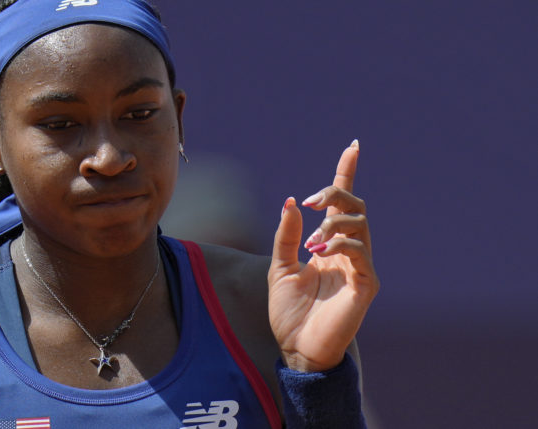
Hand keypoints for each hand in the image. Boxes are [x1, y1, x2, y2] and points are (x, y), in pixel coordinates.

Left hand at [268, 140, 379, 371]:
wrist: (297, 347)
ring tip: (311, 244)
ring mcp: (360, 267)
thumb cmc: (289, 312)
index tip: (352, 147)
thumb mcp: (280, 267)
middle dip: (334, 194)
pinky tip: (320, 253)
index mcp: (329, 245)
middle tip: (310, 203)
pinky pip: (361, 251)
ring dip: (332, 224)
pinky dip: (341, 244)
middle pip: (354, 206)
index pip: (341, 204)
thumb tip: (293, 201)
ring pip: (360, 224)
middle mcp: (348, 251)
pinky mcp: (367, 284)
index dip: (346, 174)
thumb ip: (287, 235)